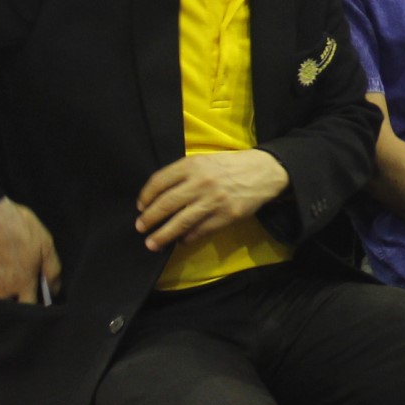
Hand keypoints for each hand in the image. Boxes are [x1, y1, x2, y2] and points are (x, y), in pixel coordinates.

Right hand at [0, 197, 60, 302]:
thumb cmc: (19, 228)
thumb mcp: (46, 245)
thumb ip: (52, 270)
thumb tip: (55, 289)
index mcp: (22, 284)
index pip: (28, 306)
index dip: (32, 302)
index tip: (33, 294)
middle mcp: (2, 288)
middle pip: (7, 298)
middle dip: (12, 289)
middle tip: (15, 267)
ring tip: (1, 257)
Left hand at [136, 149, 289, 249]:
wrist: (264, 171)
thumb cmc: (230, 166)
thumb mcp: (204, 161)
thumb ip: (184, 174)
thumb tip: (159, 196)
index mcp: (192, 165)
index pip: (159, 182)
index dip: (146, 196)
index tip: (140, 206)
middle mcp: (200, 182)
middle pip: (166, 204)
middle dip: (150, 219)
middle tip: (140, 228)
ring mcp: (213, 200)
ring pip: (181, 222)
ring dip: (163, 235)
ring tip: (152, 243)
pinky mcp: (226, 215)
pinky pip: (200, 231)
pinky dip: (187, 238)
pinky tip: (181, 241)